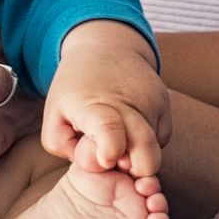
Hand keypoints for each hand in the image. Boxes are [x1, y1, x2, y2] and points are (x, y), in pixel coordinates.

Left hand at [44, 20, 169, 175]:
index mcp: (95, 105)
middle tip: (116, 163)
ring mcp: (151, 102)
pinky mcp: (165, 102)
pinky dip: (149, 143)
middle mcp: (128, 103)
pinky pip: (163, 138)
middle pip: (146, 153)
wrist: (107, 46)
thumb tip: (92, 164)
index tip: (107, 160)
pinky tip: (131, 130)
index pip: (109, 129)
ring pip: (156, 149)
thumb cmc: (76, 86)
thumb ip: (61, 145)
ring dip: (140, 156)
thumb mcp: (53, 113)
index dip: (110, 150)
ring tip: (120, 143)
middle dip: (135, 171)